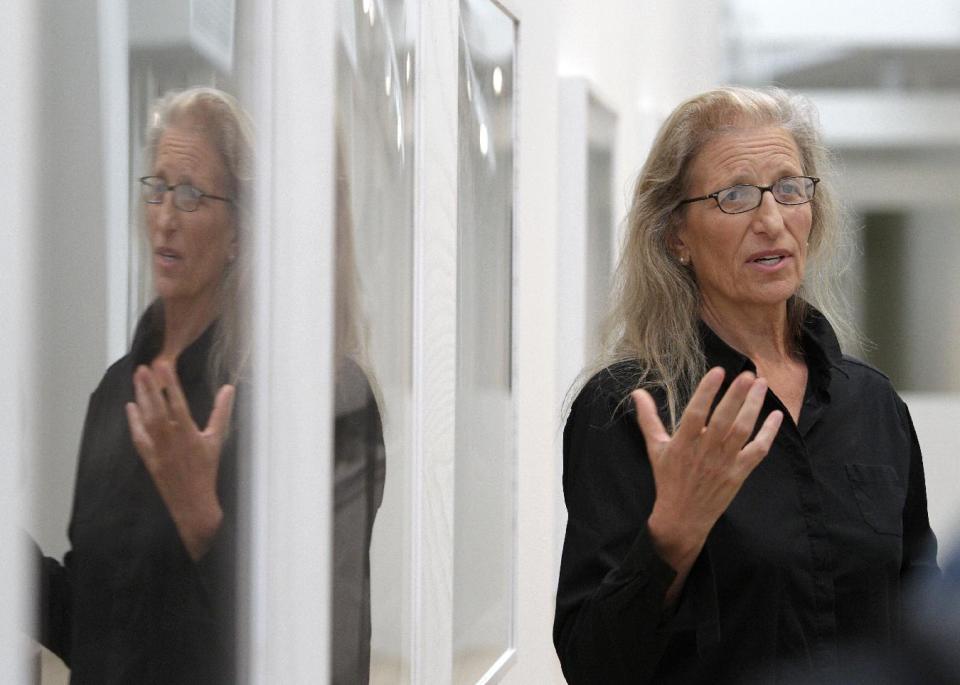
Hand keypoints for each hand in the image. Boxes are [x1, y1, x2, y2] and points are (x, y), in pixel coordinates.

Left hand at [125, 361, 234, 560]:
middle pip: (157, 408)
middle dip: (149, 387)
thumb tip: (228, 388)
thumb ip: (221, 412)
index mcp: (189, 433)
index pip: (177, 402)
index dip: (170, 383)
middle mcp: (171, 439)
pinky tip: (131, 406)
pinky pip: (138, 436)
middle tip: (143, 368)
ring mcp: (157, 449)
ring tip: (137, 379)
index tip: (163, 367)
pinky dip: (133, 421)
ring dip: (141, 398)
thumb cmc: (207, 469)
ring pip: (146, 419)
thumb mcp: (216, 439)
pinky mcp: (148, 457)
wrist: (192, 501)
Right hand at [632, 368, 782, 588]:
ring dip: (754, 406)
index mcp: (683, 443)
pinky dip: (768, 433)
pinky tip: (776, 415)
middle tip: (748, 374)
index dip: (707, 391)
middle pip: (724, 419)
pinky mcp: (739, 473)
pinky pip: (758, 450)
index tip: (718, 372)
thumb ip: (648, 418)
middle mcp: (705, 451)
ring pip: (743, 430)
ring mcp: (724, 463)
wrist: (682, 517)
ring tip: (761, 384)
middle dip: (737, 395)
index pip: (696, 412)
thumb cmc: (668, 479)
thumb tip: (637, 393)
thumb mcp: (655, 448)